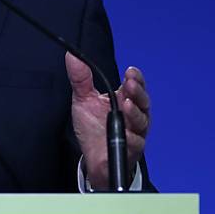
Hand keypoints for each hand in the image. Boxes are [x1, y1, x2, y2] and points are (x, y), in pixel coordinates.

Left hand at [66, 53, 150, 189]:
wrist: (93, 158)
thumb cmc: (92, 127)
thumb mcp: (83, 100)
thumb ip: (81, 78)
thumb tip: (72, 55)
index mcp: (124, 99)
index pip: (135, 85)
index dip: (136, 78)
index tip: (130, 71)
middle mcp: (134, 114)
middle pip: (142, 101)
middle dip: (138, 92)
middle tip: (130, 84)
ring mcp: (135, 132)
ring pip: (141, 121)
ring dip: (135, 113)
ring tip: (127, 104)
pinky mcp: (131, 149)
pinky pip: (135, 143)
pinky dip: (132, 137)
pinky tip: (127, 133)